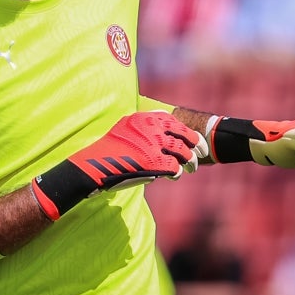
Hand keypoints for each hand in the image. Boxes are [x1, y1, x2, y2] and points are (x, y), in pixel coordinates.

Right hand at [32, 111, 205, 219]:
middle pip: (183, 134)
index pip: (173, 121)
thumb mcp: (124, 129)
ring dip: (190, 161)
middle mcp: (151, 129)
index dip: (187, 131)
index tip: (194, 139)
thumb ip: (143, 128)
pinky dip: (176, 172)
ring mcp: (153, 145)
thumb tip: (162, 133)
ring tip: (191, 168)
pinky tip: (174, 176)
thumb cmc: (106, 151)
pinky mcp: (153, 163)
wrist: (92, 166)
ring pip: (183, 152)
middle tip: (202, 153)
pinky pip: (174, 167)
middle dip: (196, 144)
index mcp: (144, 118)